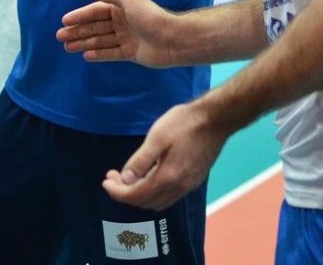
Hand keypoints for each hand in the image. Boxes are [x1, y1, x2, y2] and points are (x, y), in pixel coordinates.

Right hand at [57, 0, 179, 68]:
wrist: (173, 38)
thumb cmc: (152, 16)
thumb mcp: (130, 1)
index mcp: (121, 8)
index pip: (95, 11)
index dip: (80, 16)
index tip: (65, 21)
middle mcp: (121, 22)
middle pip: (95, 27)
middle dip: (77, 31)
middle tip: (60, 36)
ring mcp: (125, 38)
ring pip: (100, 41)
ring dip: (83, 43)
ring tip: (67, 47)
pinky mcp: (130, 53)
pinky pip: (110, 53)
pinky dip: (98, 54)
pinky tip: (85, 55)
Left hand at [103, 102, 226, 210]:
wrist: (216, 119)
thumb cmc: (184, 124)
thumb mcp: (157, 137)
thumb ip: (140, 161)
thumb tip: (124, 180)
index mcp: (167, 177)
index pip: (135, 196)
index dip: (116, 191)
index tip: (105, 179)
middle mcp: (178, 187)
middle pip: (144, 202)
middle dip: (125, 192)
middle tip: (114, 175)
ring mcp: (188, 186)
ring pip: (157, 202)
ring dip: (139, 194)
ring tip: (128, 177)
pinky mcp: (194, 181)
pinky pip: (169, 196)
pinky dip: (153, 192)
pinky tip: (148, 176)